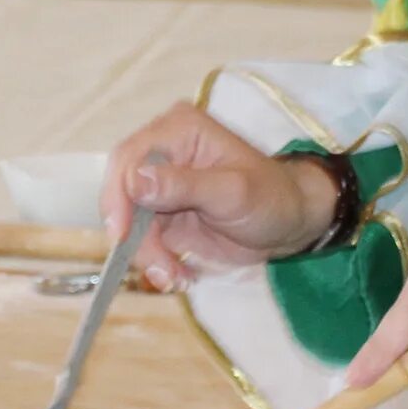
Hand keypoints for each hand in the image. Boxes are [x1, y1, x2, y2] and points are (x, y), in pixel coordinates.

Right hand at [103, 103, 338, 293]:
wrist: (289, 224)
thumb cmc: (271, 196)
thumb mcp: (232, 192)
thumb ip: (184, 185)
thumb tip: (135, 181)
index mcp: (178, 130)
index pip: (130, 157)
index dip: (118, 194)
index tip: (121, 233)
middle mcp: (162, 153)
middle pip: (121, 191)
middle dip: (132, 235)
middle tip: (158, 267)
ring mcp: (160, 186)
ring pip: (128, 222)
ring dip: (146, 255)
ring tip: (175, 278)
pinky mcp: (161, 216)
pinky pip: (142, 240)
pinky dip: (155, 262)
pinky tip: (179, 277)